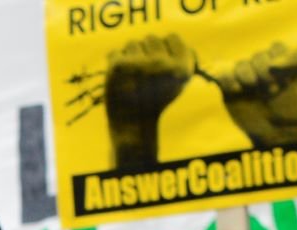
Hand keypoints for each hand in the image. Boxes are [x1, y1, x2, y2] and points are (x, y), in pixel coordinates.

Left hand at [105, 35, 196, 170]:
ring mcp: (139, 64)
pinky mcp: (119, 66)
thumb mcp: (176, 82)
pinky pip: (115, 52)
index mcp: (182, 68)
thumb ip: (181, 59)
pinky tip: (120, 81)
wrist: (131, 126)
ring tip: (131, 79)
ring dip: (130, 58)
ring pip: (132, 43)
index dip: (164, 50)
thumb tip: (172, 38)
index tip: (158, 68)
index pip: (172, 37)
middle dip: (145, 53)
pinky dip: (114, 65)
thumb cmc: (155, 101)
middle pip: (151, 38)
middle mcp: (163, 65)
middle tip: (143, 77)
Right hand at [213, 43, 296, 148]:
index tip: (288, 81)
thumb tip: (272, 61)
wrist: (283, 131)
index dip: (280, 62)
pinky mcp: (230, 88)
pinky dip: (228, 79)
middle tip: (274, 91)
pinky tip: (239, 90)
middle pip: (258, 56)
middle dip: (266, 74)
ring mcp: (246, 76)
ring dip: (249, 77)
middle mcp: (262, 65)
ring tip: (258, 93)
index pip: (275, 47)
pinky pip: (222, 74)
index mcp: (281, 59)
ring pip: (241, 64)